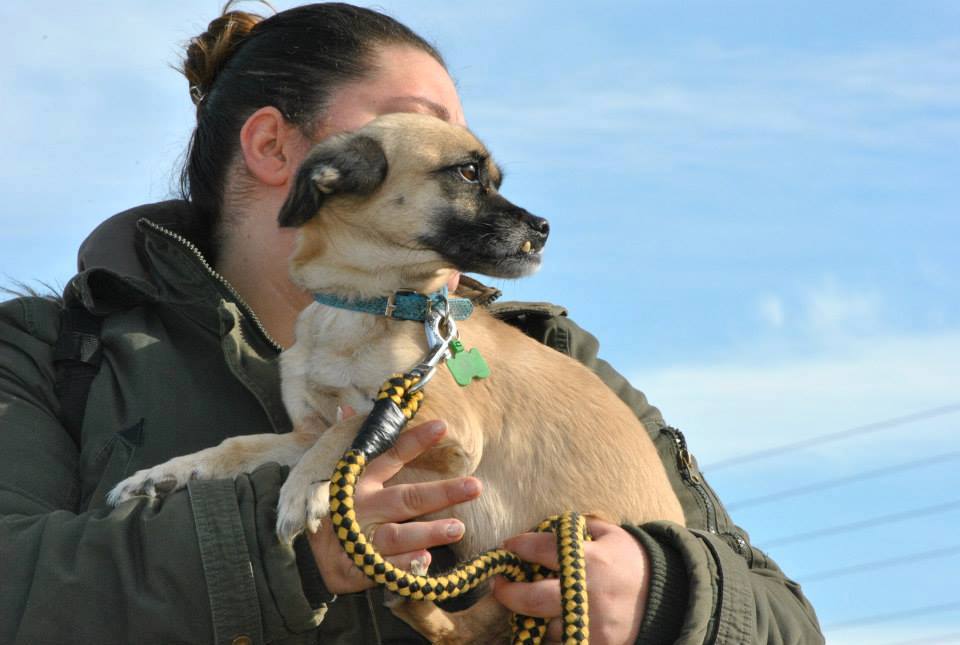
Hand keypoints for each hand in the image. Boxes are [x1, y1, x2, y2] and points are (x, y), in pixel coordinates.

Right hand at [306, 417, 481, 593]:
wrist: (300, 554)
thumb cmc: (330, 508)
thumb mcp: (334, 475)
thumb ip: (348, 444)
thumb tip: (346, 407)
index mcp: (359, 481)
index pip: (391, 455)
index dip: (415, 441)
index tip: (442, 426)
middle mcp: (362, 507)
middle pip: (406, 498)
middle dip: (441, 493)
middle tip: (474, 486)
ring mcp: (358, 538)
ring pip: (397, 535)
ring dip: (427, 532)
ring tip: (458, 528)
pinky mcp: (354, 567)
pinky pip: (384, 567)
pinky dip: (404, 565)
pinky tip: (425, 560)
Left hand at [492, 518, 649, 644]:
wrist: (669, 597)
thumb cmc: (633, 560)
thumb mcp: (610, 534)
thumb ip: (578, 530)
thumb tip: (544, 528)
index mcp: (590, 560)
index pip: (541, 550)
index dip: (519, 547)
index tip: (508, 546)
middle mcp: (587, 593)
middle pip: (531, 599)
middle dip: (507, 592)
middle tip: (499, 584)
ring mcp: (591, 624)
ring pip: (543, 626)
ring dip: (529, 616)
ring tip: (524, 603)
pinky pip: (560, 643)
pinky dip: (550, 634)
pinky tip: (546, 621)